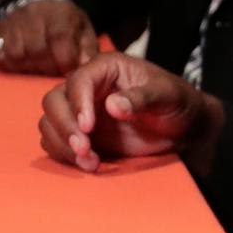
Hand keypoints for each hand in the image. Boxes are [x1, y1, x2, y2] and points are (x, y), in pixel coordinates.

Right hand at [0, 0, 99, 76]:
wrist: (40, 5)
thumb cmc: (66, 24)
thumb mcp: (83, 31)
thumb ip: (86, 50)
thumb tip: (84, 68)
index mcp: (58, 12)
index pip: (59, 37)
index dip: (65, 60)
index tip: (68, 71)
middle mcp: (32, 14)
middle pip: (37, 50)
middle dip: (48, 66)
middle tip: (54, 68)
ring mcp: (12, 22)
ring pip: (17, 55)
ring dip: (30, 67)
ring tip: (39, 65)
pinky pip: (0, 56)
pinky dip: (11, 65)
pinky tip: (24, 63)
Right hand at [38, 52, 213, 171]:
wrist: (182, 127)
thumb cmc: (178, 103)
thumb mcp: (168, 95)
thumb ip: (142, 98)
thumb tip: (112, 105)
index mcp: (106, 68)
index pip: (79, 81)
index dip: (78, 103)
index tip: (88, 128)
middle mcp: (88, 87)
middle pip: (54, 101)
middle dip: (64, 126)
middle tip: (84, 149)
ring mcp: (81, 112)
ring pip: (50, 123)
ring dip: (62, 144)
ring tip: (89, 161)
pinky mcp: (82, 135)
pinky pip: (56, 142)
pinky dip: (65, 155)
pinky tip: (89, 164)